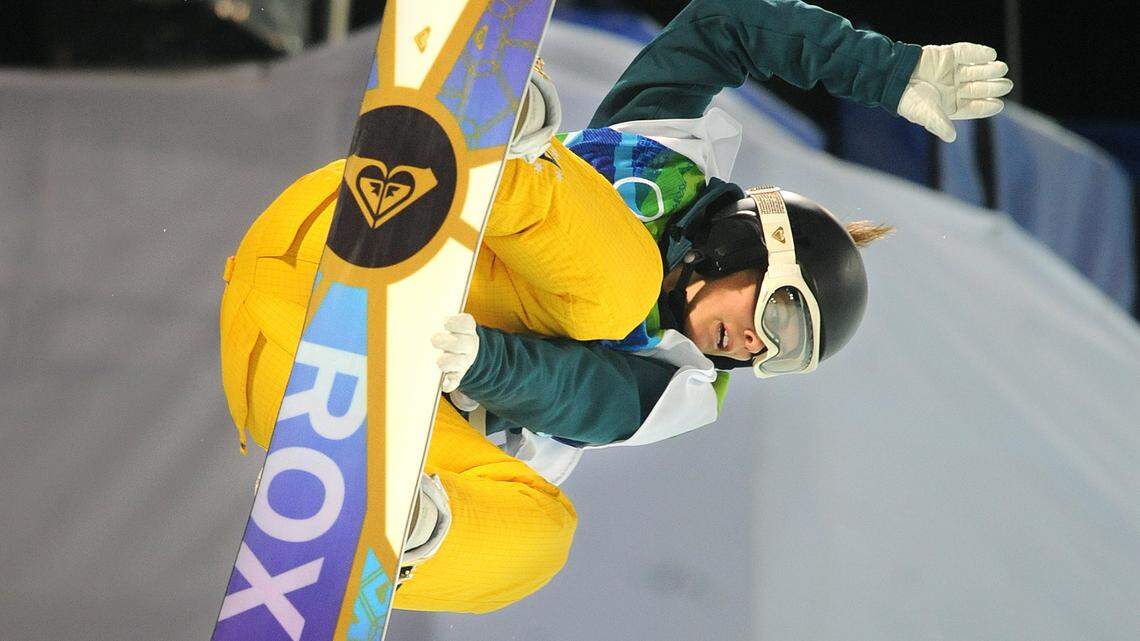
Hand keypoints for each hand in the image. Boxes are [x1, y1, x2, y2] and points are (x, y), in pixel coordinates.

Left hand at [432, 313, 478, 392]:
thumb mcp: (446, 325)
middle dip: (447, 342)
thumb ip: (433, 321)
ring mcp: (464, 361)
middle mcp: (468, 344)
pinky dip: (449, 382)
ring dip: (448, 362)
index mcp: (466, 329)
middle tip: (434, 340)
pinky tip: (444, 383)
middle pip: (463, 343)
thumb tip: (410, 319)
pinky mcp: (457, 375)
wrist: (463, 351)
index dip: (456, 323)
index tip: (444, 323)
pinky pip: (455, 380)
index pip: (466, 323)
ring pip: (460, 362)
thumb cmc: (448, 334)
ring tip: (438, 361)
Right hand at [898, 43, 1013, 142]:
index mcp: (950, 105)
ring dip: (990, 70)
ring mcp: (952, 71)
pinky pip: (967, 53)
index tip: (999, 104)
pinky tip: (991, 56)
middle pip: (978, 88)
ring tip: (1001, 69)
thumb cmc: (908, 100)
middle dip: (992, 87)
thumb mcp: (923, 114)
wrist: (893, 77)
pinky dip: (979, 53)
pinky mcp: (948, 55)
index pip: (973, 107)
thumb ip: (938, 124)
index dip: (987, 106)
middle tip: (1006, 85)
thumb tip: (951, 137)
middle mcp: (954, 88)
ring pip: (976, 70)